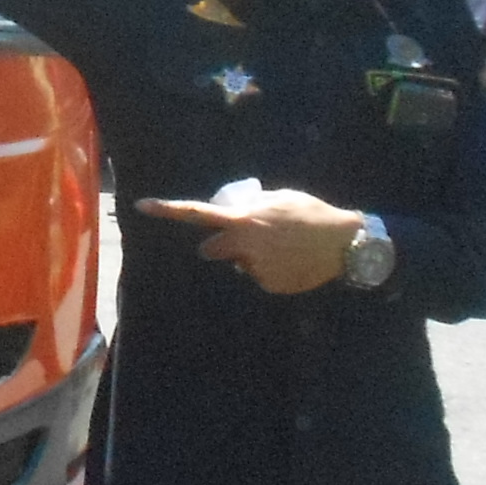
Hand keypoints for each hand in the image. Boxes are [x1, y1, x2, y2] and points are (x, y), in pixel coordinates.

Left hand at [138, 188, 368, 295]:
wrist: (345, 242)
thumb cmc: (311, 213)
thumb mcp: (279, 198)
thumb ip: (250, 205)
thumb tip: (235, 209)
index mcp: (244, 219)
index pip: (197, 213)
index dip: (167, 209)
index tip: (140, 206)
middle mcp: (244, 246)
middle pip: (211, 250)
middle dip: (220, 247)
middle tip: (246, 238)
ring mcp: (256, 269)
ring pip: (240, 265)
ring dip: (252, 258)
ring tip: (283, 247)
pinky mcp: (270, 285)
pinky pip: (260, 277)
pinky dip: (271, 271)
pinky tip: (292, 262)